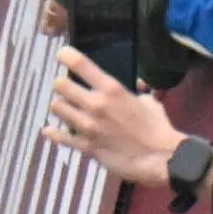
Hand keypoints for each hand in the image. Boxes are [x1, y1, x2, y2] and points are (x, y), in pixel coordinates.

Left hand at [47, 47, 184, 175]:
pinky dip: (54, 133)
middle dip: (62, 85)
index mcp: (111, 90)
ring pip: (56, 108)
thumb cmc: (158, 127)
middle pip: (60, 85)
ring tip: (67, 110)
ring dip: (61, 108)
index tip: (62, 55)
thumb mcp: (148, 102)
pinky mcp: (85, 145)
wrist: (162, 158)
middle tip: (68, 89)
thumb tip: (134, 86)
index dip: (67, 56)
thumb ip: (132, 93)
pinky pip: (60, 136)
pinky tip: (50, 130)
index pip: (80, 64)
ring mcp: (87, 126)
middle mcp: (95, 104)